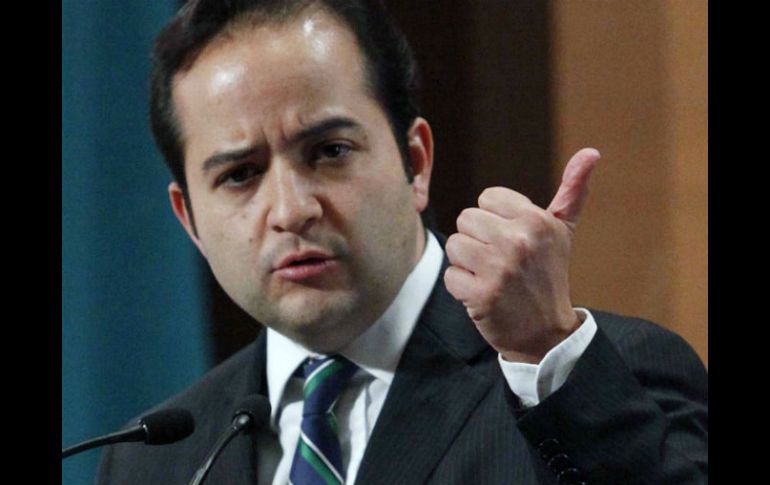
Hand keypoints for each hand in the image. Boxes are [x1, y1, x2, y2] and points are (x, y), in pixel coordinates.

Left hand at [443, 148, 599, 363]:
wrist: (546, 333)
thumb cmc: (549, 275)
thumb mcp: (563, 232)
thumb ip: (571, 191)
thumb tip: (591, 151)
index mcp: (537, 220)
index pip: (486, 198)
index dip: (494, 220)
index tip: (512, 240)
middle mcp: (519, 241)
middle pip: (466, 220)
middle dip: (478, 241)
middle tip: (500, 262)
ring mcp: (499, 269)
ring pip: (454, 245)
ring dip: (467, 264)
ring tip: (490, 276)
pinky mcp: (481, 295)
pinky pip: (450, 276)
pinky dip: (461, 289)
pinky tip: (483, 295)